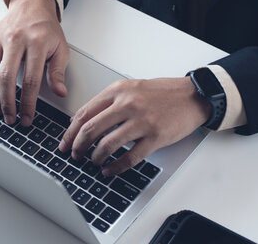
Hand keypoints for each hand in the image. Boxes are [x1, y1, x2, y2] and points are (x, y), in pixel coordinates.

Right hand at [0, 0, 69, 126]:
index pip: (31, 80)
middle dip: (6, 103)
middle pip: (5, 78)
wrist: (31, 6)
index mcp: (36, 42)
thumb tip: (60, 92)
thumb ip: (58, 71)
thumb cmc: (46, 28)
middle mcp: (14, 40)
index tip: (27, 117)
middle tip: (10, 118)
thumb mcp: (60, 48)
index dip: (27, 103)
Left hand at [58, 77, 210, 175]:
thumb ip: (107, 102)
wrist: (192, 96)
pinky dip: (115, 166)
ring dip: (95, 157)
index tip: (64, 142)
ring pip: (107, 144)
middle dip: (78, 146)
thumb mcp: (129, 88)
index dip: (70, 132)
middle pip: (91, 129)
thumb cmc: (161, 93)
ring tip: (93, 161)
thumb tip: (82, 121)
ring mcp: (141, 121)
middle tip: (74, 155)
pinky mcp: (155, 137)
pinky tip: (109, 169)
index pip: (84, 113)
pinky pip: (130, 157)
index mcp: (117, 91)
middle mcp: (127, 105)